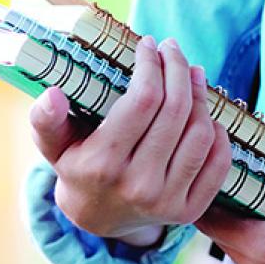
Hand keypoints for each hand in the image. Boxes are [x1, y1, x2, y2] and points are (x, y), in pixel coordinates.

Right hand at [30, 36, 231, 245]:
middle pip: (175, 111)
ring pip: (201, 134)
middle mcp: (139, 185)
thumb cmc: (76, 167)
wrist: (96, 218)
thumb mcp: (52, 144)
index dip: (151, 66)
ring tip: (191, 75)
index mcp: (104, 164)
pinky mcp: (190, 211)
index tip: (148, 45)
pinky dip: (219, 133)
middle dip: (178, 70)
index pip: (143, 101)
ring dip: (201, 96)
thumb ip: (45, 120)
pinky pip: (218, 163)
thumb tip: (52, 94)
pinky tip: (206, 112)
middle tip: (173, 50)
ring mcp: (168, 201)